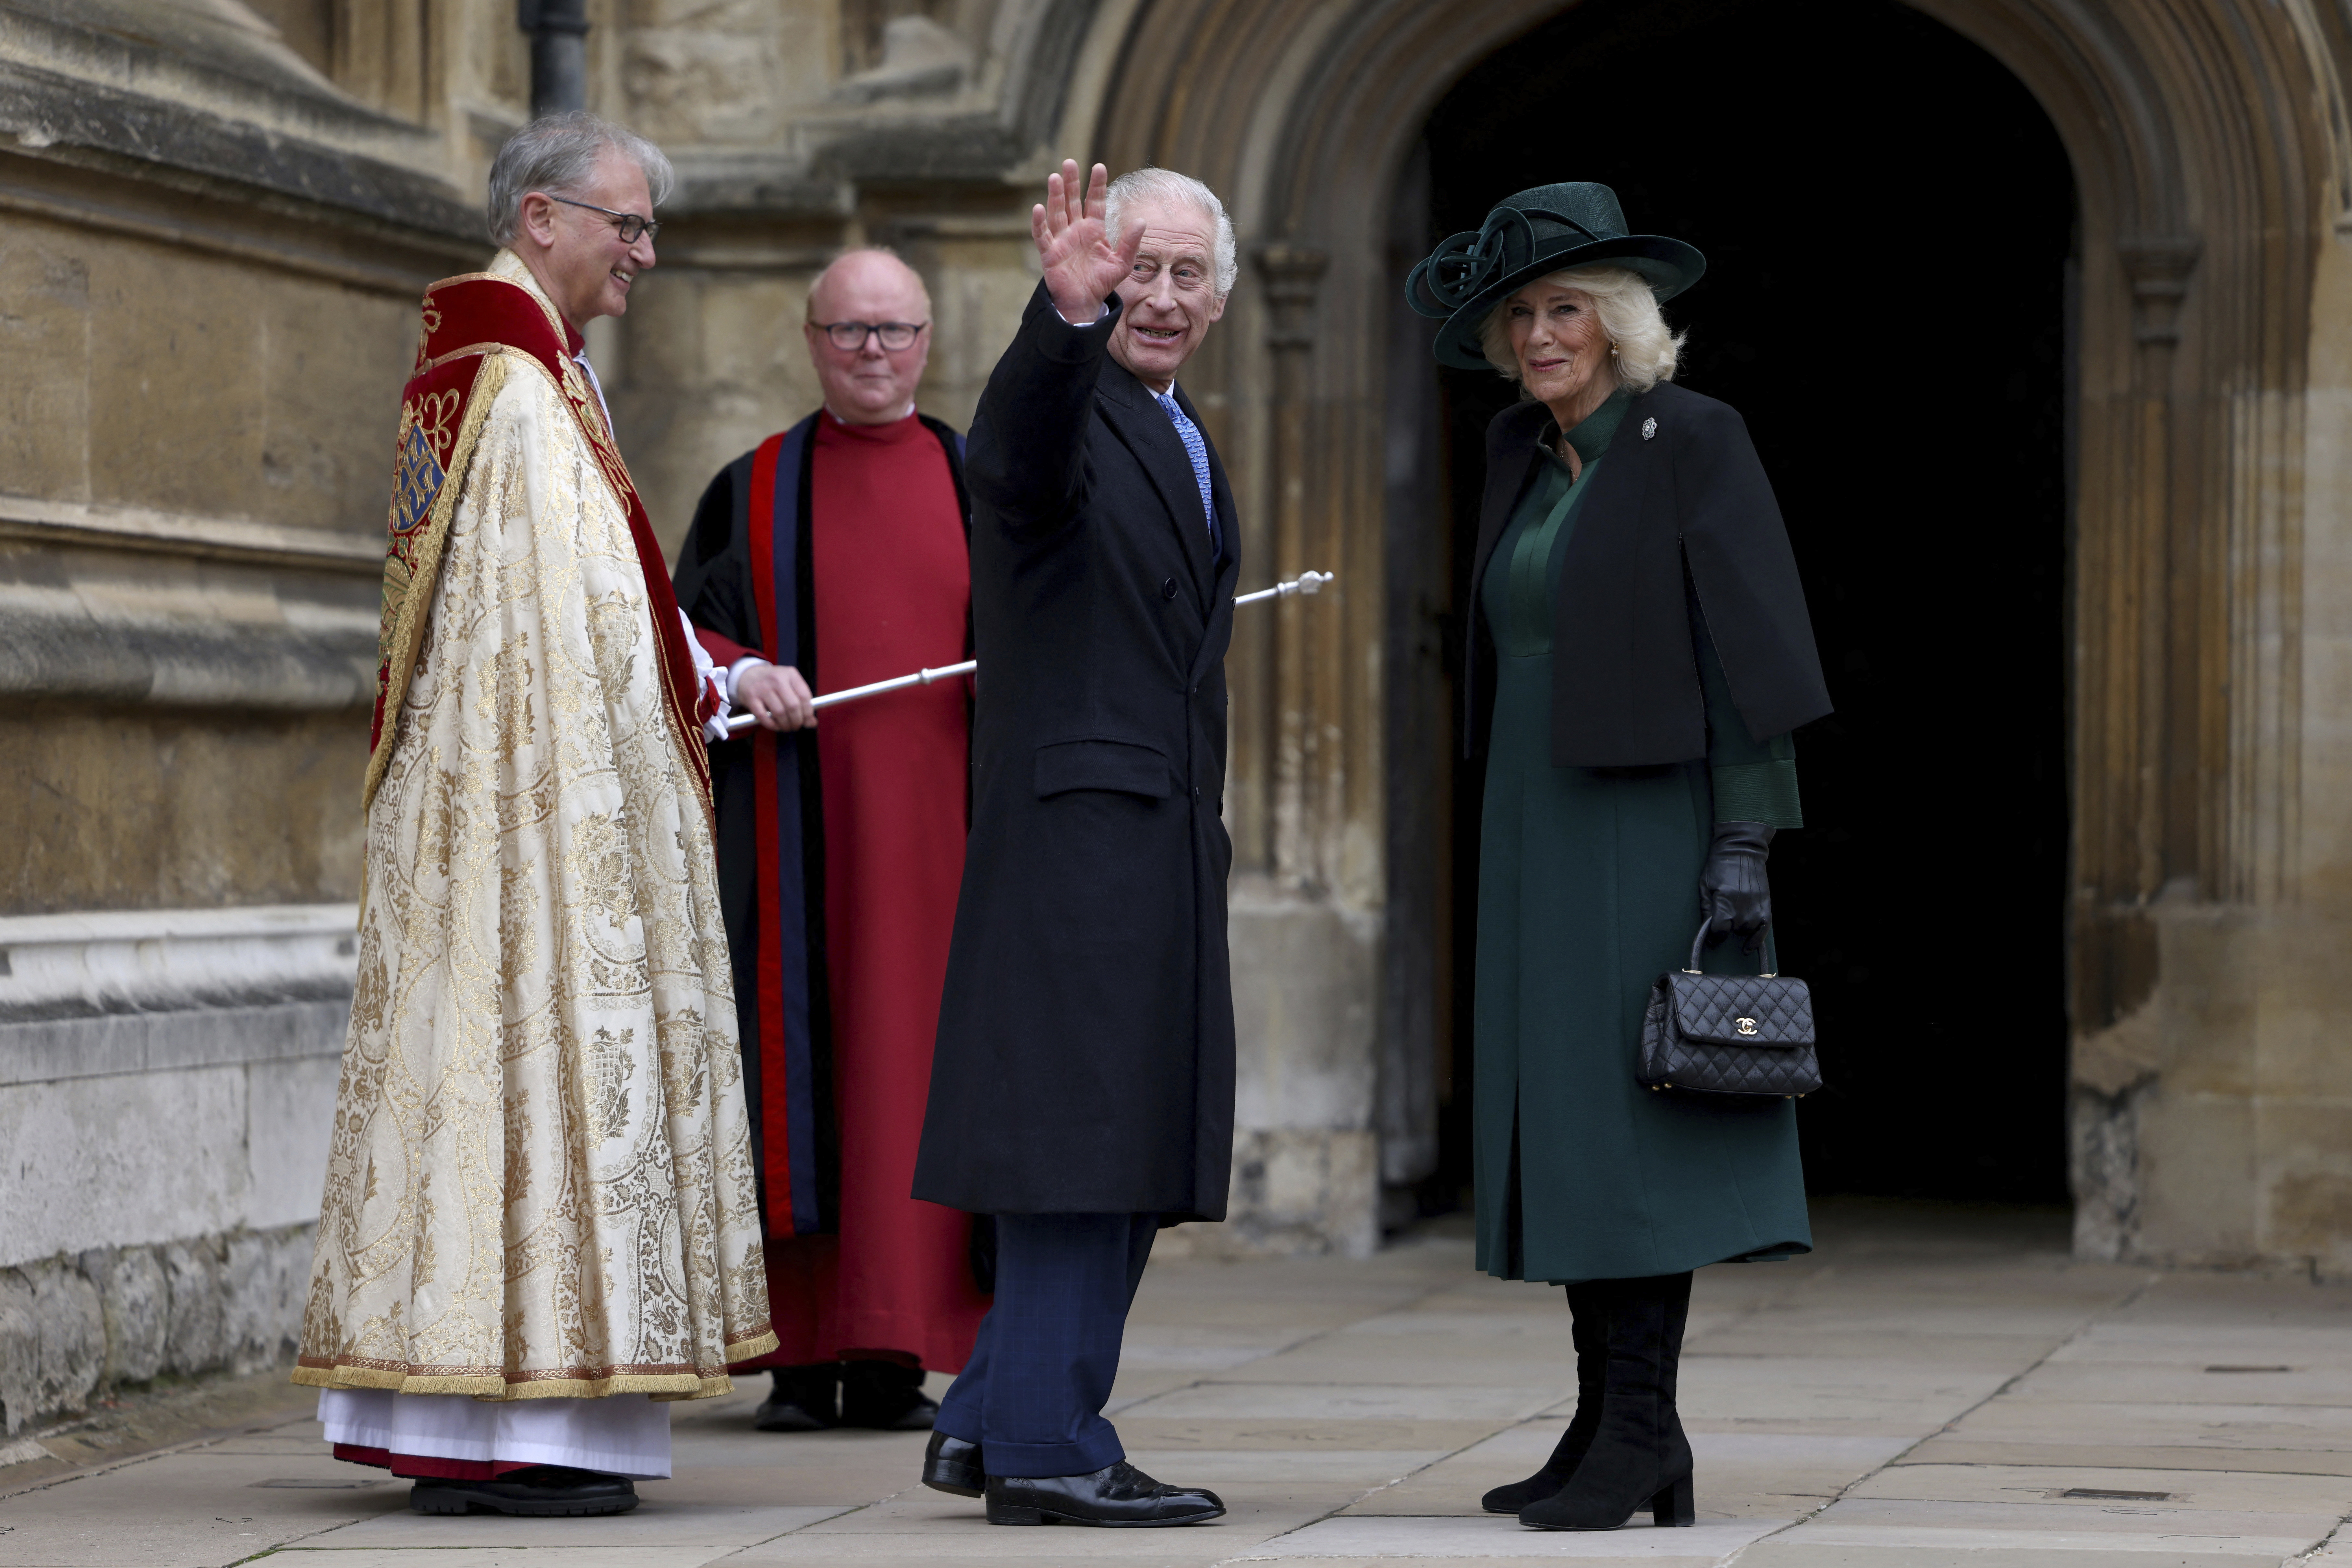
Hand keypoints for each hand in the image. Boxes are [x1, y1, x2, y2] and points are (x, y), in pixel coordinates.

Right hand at [735, 663, 816, 730]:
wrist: (748, 675)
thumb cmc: (773, 682)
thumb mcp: (789, 684)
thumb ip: (802, 701)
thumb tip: (812, 723)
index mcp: (790, 674)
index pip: (804, 696)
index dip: (808, 712)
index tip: (808, 721)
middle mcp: (777, 679)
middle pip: (793, 705)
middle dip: (797, 721)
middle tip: (796, 726)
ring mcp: (763, 688)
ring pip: (780, 712)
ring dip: (785, 725)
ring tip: (786, 727)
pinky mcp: (751, 697)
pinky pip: (764, 716)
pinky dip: (772, 725)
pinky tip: (775, 726)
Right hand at [1032, 159, 1142, 325]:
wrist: (1085, 302)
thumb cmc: (1102, 282)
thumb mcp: (1122, 263)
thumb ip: (1131, 243)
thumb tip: (1141, 221)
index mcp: (1094, 229)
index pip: (1095, 201)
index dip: (1096, 185)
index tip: (1099, 166)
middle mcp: (1076, 230)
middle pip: (1072, 201)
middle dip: (1071, 182)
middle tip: (1070, 162)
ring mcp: (1061, 240)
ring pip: (1057, 213)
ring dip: (1055, 196)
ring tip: (1055, 177)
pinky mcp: (1049, 253)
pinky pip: (1042, 235)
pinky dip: (1039, 223)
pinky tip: (1039, 208)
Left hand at [1699, 821, 1773, 953]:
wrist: (1742, 848)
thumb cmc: (1719, 865)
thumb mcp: (1705, 884)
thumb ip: (1706, 907)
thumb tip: (1706, 928)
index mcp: (1725, 900)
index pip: (1720, 930)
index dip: (1714, 937)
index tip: (1711, 938)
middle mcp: (1742, 905)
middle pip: (1734, 931)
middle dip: (1727, 929)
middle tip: (1722, 922)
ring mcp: (1756, 905)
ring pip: (1748, 930)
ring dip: (1740, 930)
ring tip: (1734, 920)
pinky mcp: (1766, 903)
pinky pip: (1764, 928)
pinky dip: (1757, 939)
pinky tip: (1749, 947)